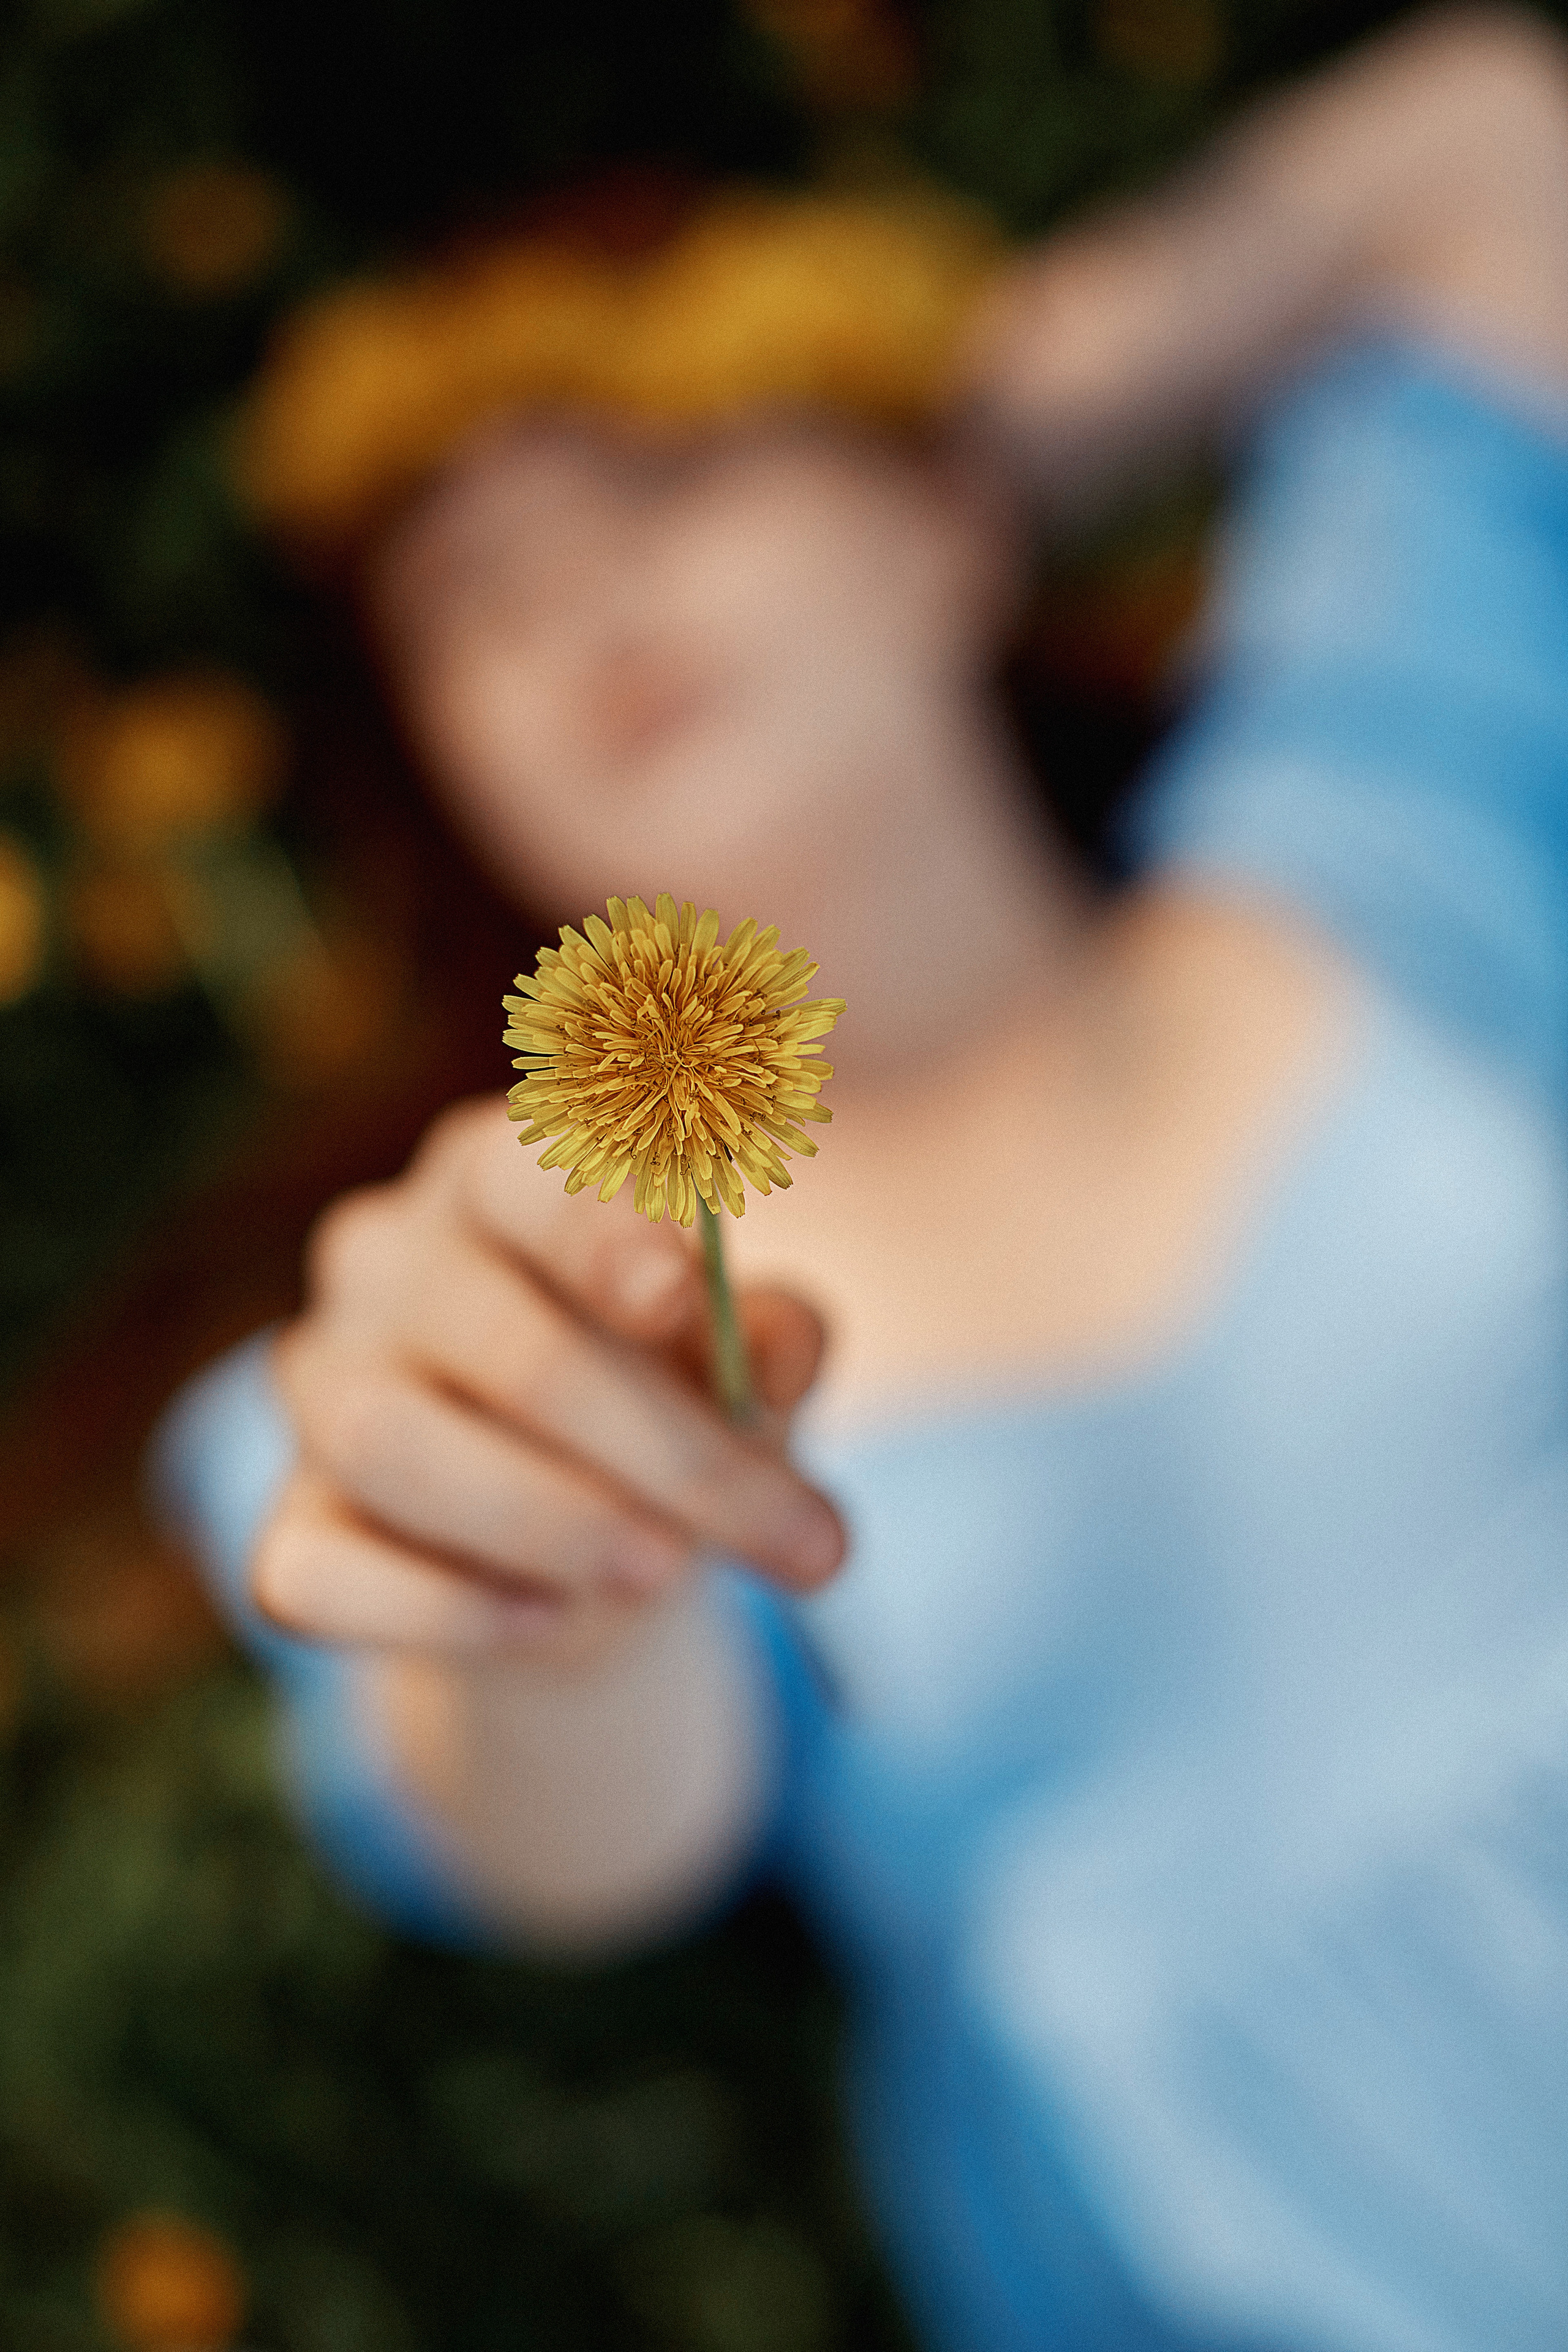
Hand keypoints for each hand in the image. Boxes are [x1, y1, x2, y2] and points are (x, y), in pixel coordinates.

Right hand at [254, 1096, 845, 1671]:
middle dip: (672, 1455)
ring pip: (388, 1446)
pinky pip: (318, 1571)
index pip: (529, 1173)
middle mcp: (386, 1260)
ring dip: (551, 1523)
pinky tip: (553, 1623)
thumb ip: (773, 1339)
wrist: (590, 1547)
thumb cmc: (671, 1400)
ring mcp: (319, 1387)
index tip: (681, 1300)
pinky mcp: (285, 1527)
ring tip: (670, 1573)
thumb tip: (782, 1354)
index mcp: (497, 1176)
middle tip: (808, 1544)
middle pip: (507, 1346)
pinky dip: (444, 1608)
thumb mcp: (745, 1363)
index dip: (603, 1234)